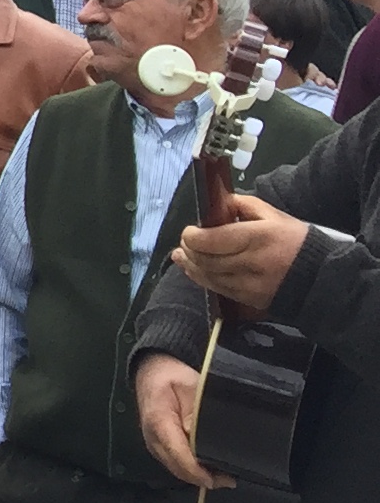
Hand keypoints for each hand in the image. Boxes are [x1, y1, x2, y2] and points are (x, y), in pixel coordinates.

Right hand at [135, 353, 229, 488]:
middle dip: (201, 478)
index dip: (197, 471)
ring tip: (223, 477)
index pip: (178, 454)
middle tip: (229, 480)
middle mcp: (152, 438)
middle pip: (177, 468)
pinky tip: (208, 469)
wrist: (152, 372)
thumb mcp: (191, 387)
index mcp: (159, 422)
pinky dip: (191, 470)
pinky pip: (174, 464)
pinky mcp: (158, 446)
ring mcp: (153, 444)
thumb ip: (196, 411)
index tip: (216, 480)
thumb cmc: (173, 377)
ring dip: (197, 476)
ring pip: (175, 469)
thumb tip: (199, 436)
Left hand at [175, 197, 307, 310]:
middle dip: (189, 250)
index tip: (188, 231)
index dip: (192, 236)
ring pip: (208, 276)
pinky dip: (203, 279)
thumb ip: (244, 206)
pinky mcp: (249, 299)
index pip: (212, 239)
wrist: (321, 278)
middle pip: (206, 259)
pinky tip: (195, 271)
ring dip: (190, 266)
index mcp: (256, 237)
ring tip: (181, 256)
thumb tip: (219, 203)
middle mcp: (250, 262)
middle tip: (183, 243)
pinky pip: (218, 289)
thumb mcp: (273, 216)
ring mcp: (249, 284)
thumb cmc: (295, 241)